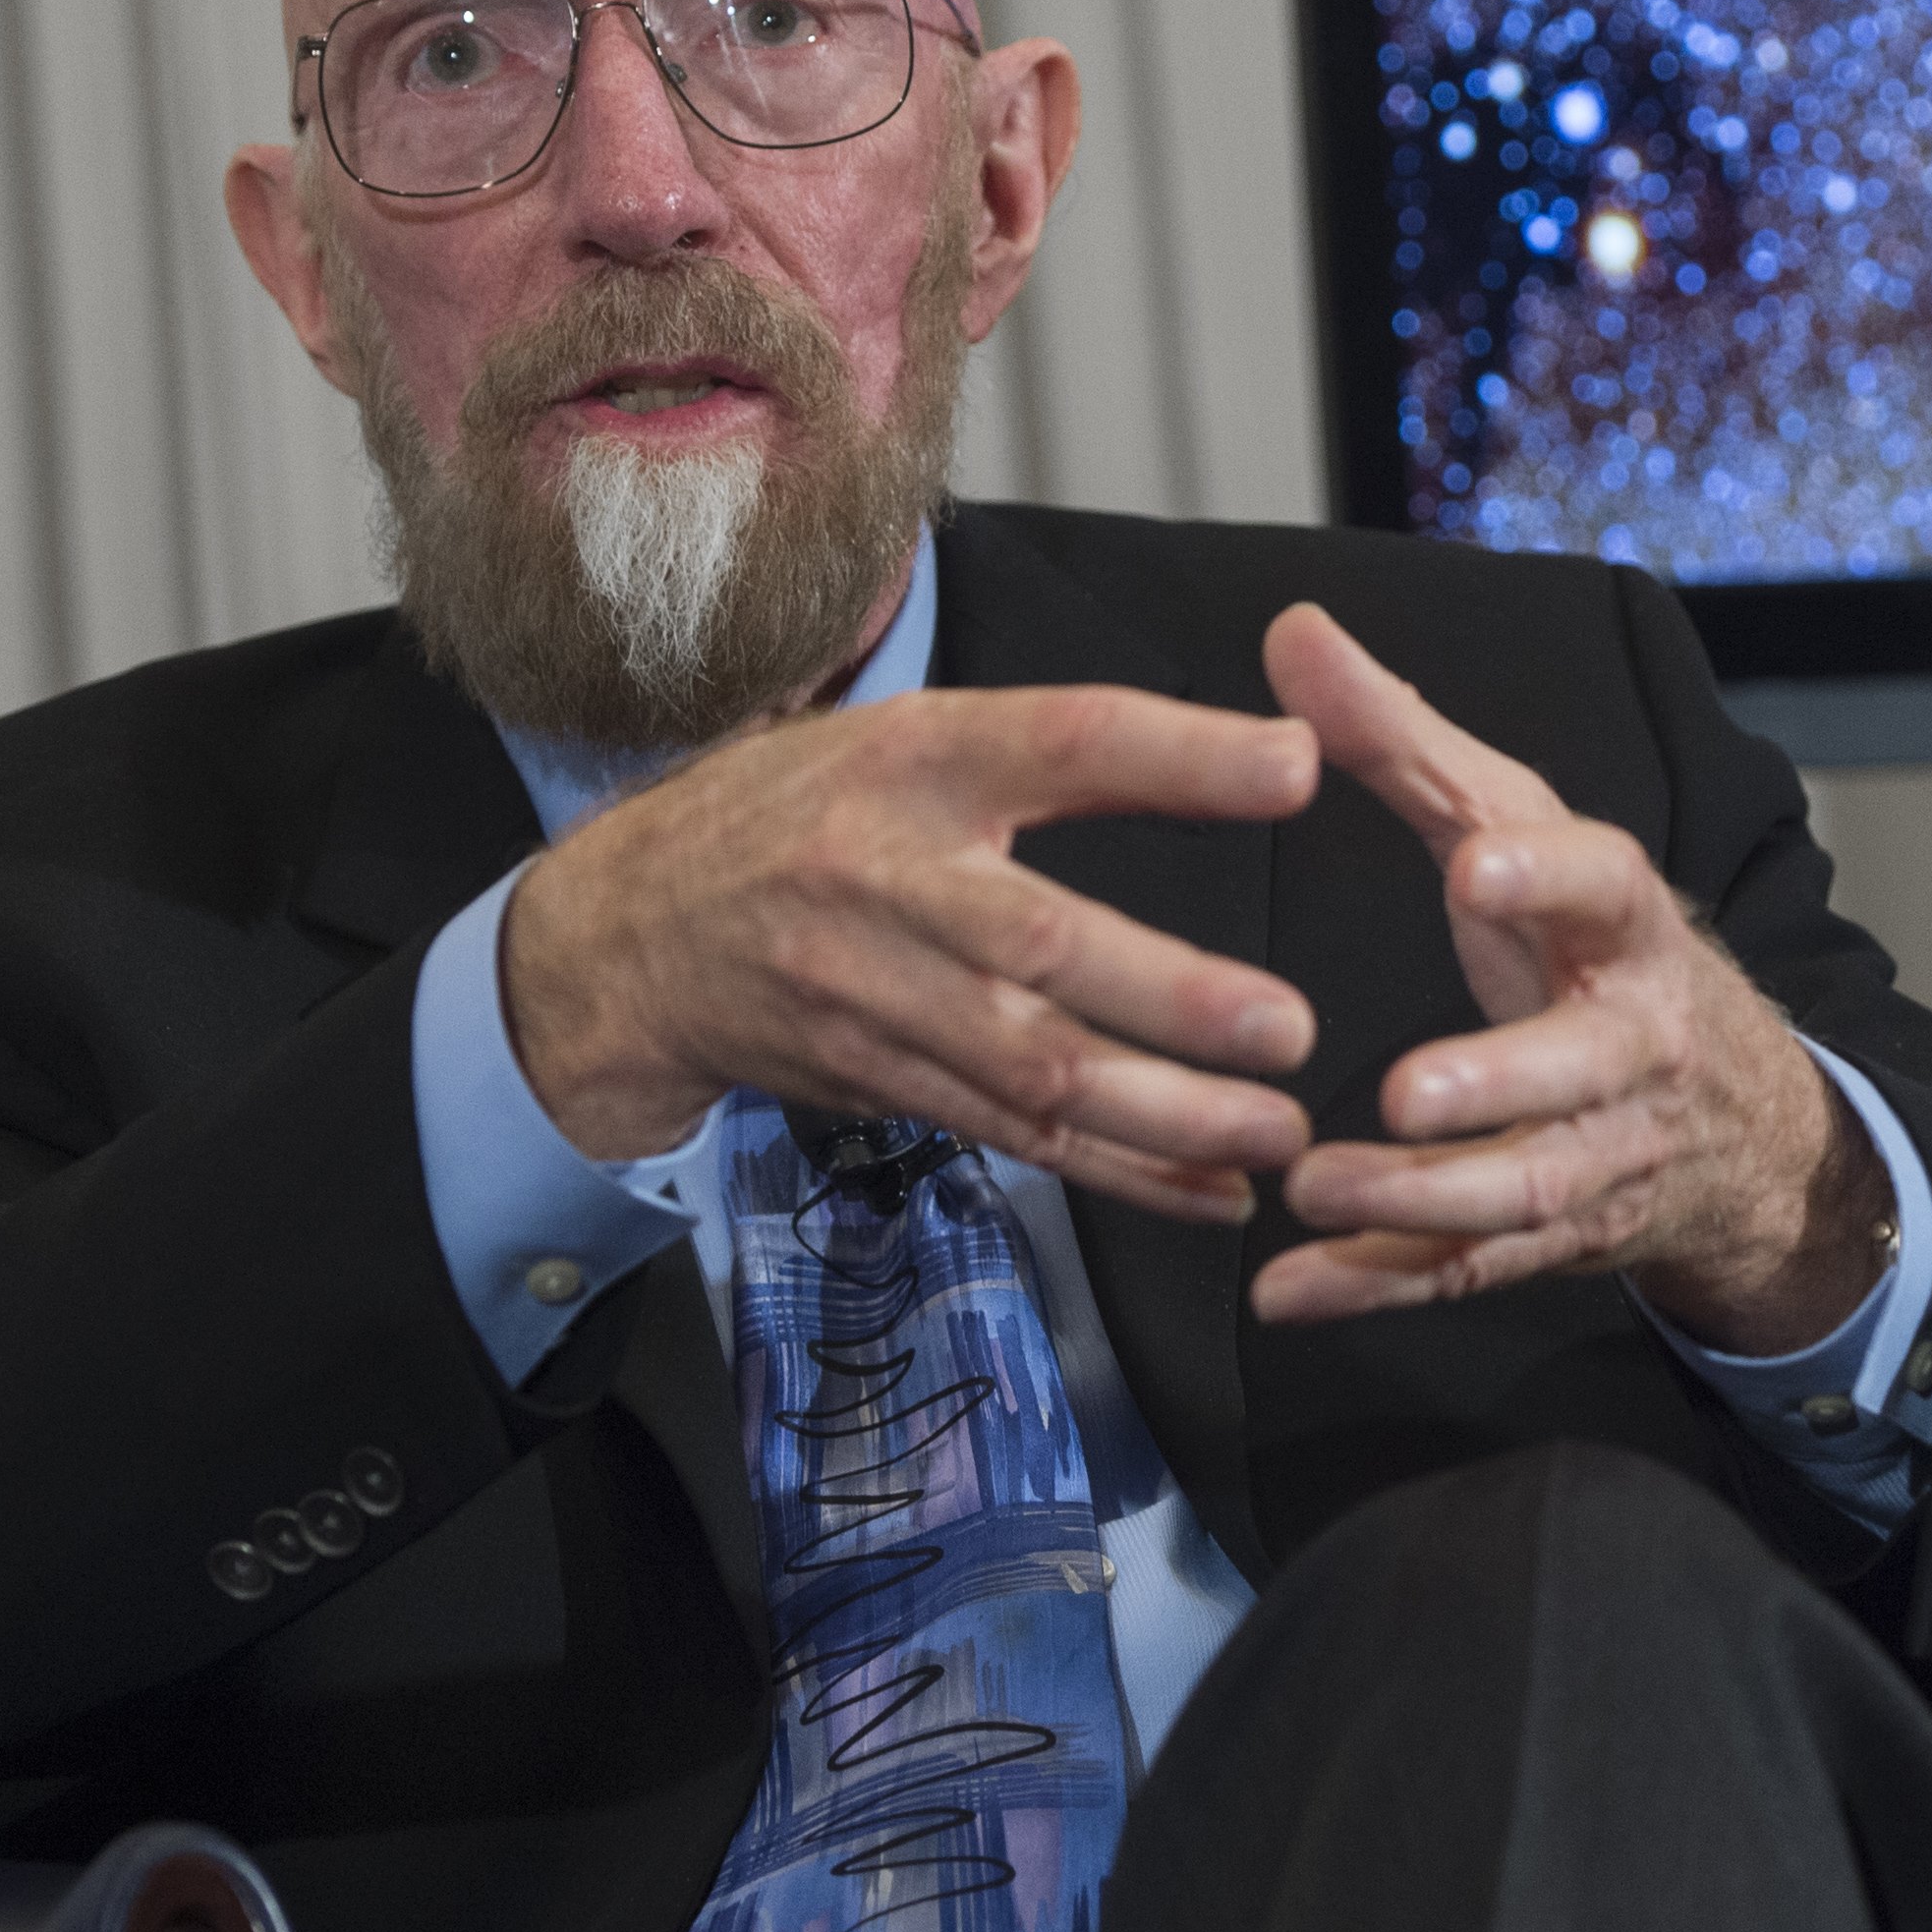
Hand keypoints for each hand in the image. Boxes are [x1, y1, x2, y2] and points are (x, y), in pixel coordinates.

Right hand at [500, 687, 1322, 1218]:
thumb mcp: (923, 738)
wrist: (631, 934)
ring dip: (1163, 1114)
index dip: (1178, 754)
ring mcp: (880, 993)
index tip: (1299, 768)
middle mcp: (893, 877)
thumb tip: (1287, 757)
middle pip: (1041, 943)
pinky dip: (1118, 1171)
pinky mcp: (883, 1080)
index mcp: (920, 759)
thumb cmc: (811, 813)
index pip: (1062, 740)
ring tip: (1275, 1134)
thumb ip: (1086, 746)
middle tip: (1289, 1028)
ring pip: (1031, 1066)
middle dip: (1172, 997)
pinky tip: (1212, 1193)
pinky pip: (1014, 1133)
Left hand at [1250, 605, 1892, 1351]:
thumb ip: (1401, 740)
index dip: (1546, 876)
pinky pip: (1471, 1269)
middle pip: (1580, 1068)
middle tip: (1403, 1093)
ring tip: (1314, 1188)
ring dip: (1421, 1200)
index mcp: (1624, 922)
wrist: (1736, 1121)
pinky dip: (1379, 1285)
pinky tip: (1288, 1293)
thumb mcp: (1514, 830)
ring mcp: (1606, 1150)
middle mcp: (1634, 1040)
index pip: (1604, 884)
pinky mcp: (1559, 1237)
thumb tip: (1292, 629)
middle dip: (1498, 1082)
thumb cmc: (1589, 947)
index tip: (1476, 866)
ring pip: (1527, 1189)